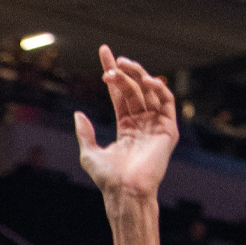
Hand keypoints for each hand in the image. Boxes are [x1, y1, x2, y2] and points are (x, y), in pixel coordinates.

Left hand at [75, 45, 177, 213]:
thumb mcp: (89, 153)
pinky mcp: (167, 130)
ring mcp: (155, 125)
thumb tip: (78, 114)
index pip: (120, 94)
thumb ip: (85, 133)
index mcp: (126, 127)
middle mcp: (142, 123)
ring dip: (137, 76)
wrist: (124, 191)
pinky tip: (145, 80)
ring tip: (123, 66)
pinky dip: (158, 89)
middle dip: (124, 73)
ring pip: (149, 92)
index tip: (104, 53)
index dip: (113, 74)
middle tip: (112, 62)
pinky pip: (167, 103)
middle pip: (134, 89)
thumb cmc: (107, 178)